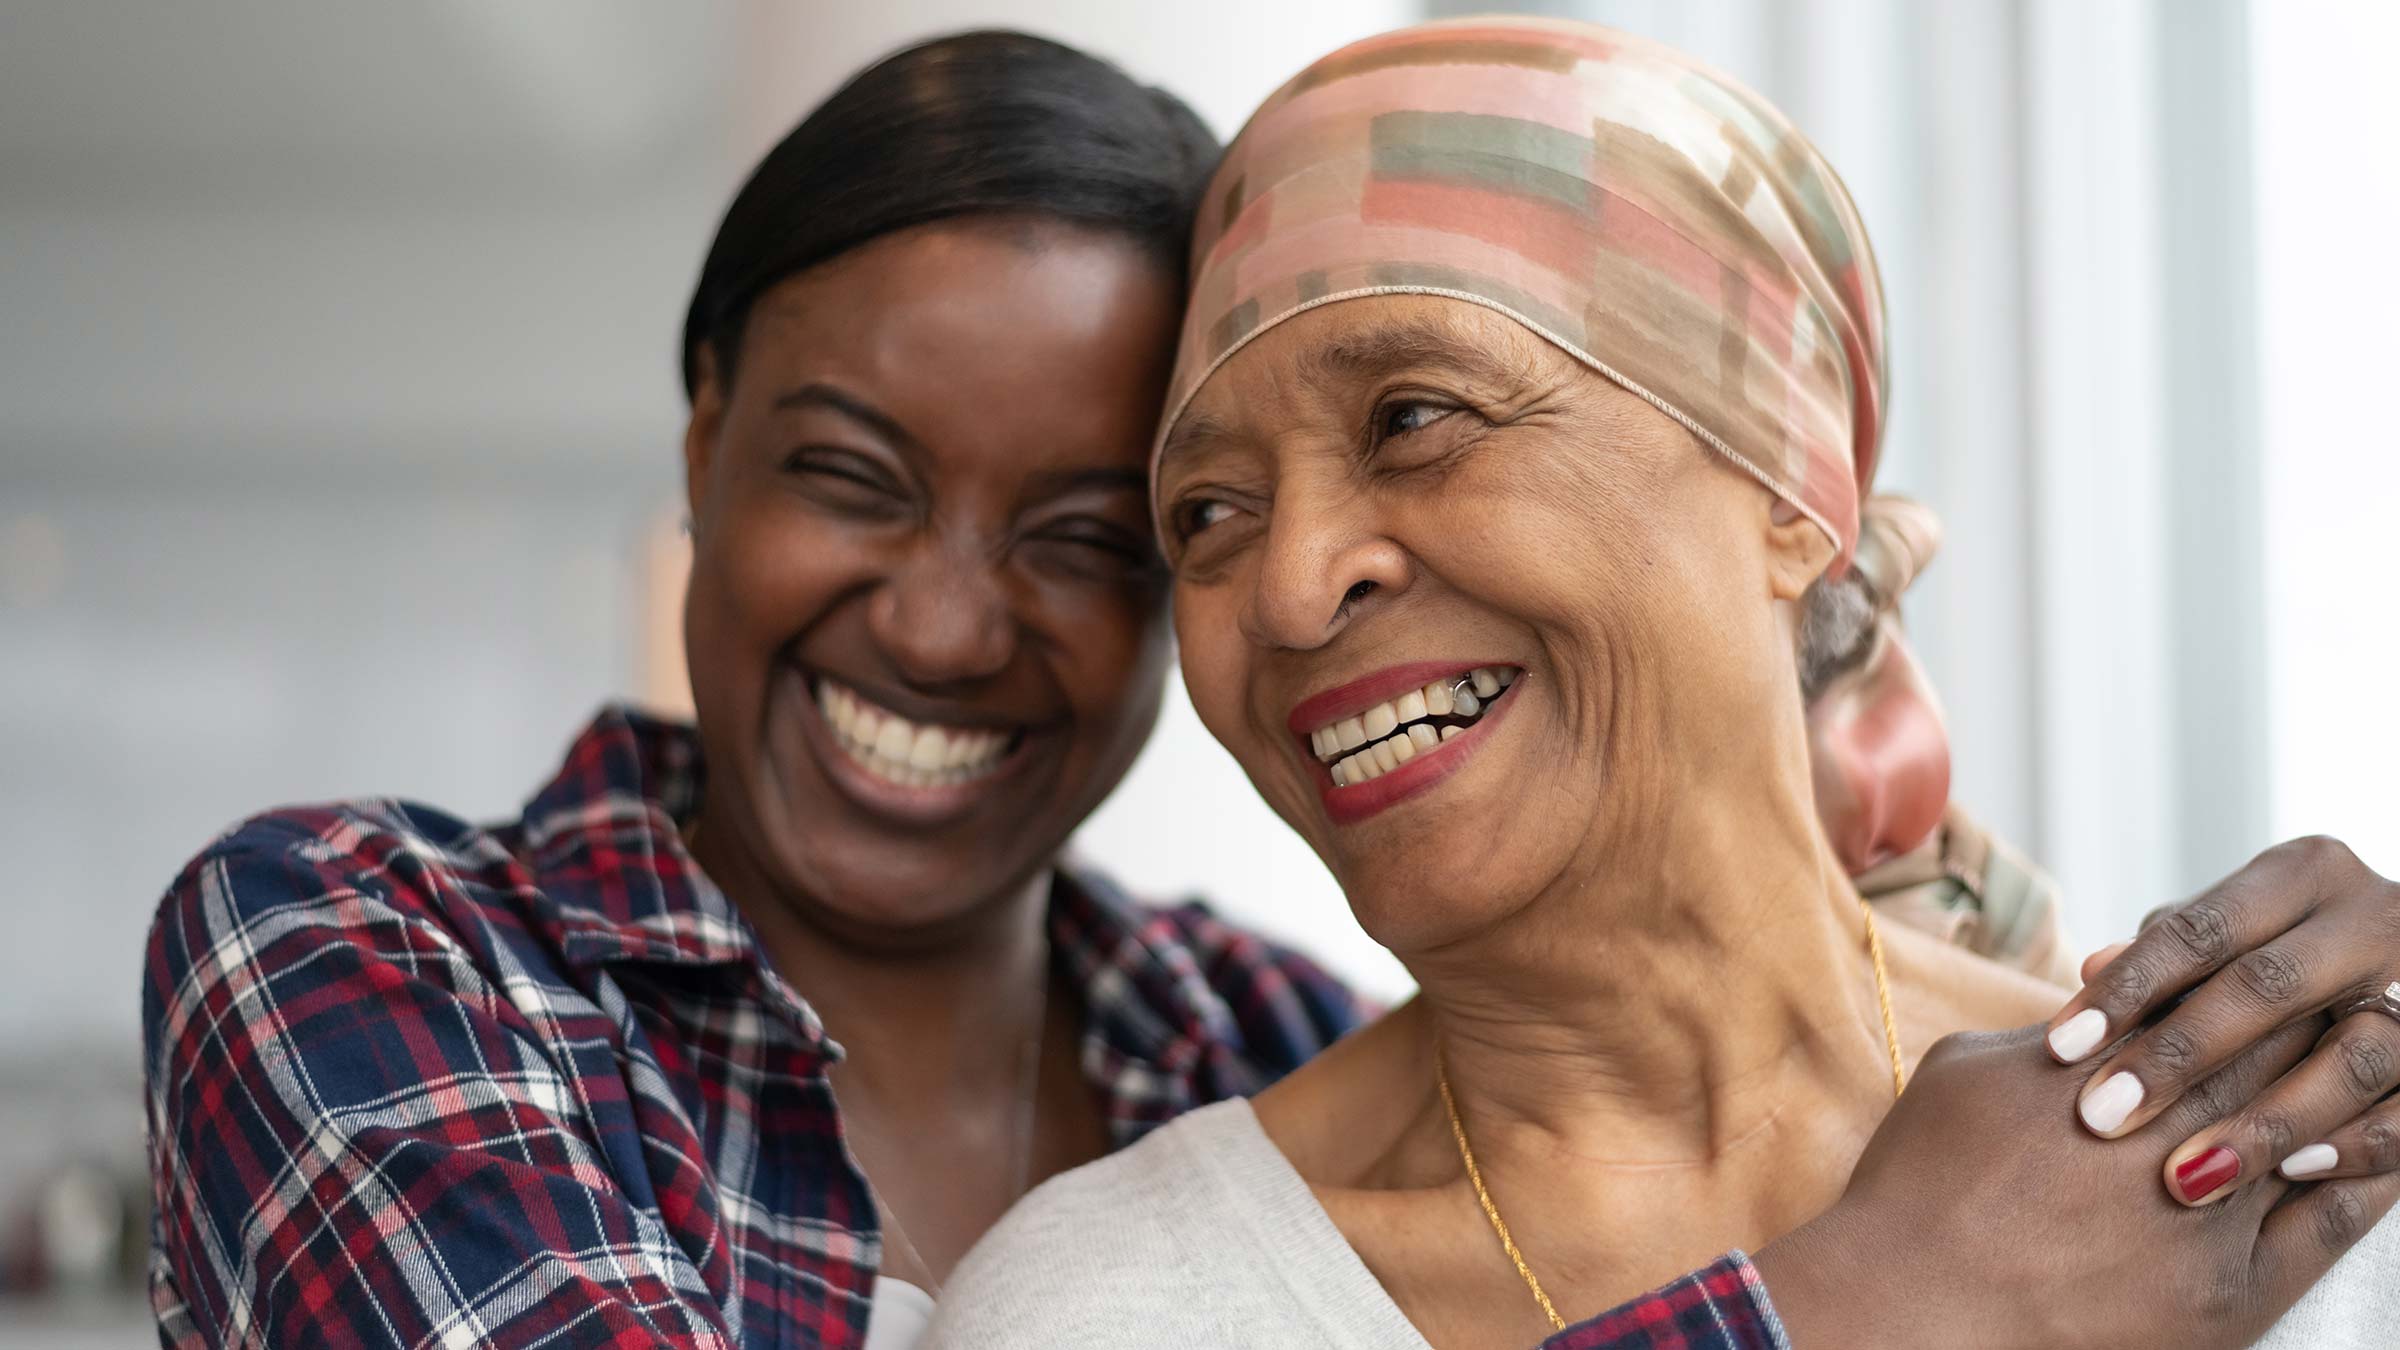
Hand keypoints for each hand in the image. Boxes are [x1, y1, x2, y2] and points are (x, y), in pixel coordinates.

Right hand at [1754, 1017, 2399, 1348]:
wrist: (1910, 1302)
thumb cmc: (1917, 1184)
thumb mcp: (1967, 1071)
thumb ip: (2047, 1029)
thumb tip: (2103, 998)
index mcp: (2098, 1063)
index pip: (2201, 993)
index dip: (2242, 972)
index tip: (2268, 958)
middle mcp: (2161, 1128)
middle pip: (2269, 1048)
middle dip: (2309, 1015)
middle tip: (2345, 989)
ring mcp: (2202, 1213)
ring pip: (2307, 1125)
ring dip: (2343, 1086)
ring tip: (2370, 1056)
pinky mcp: (2227, 1292)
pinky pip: (2326, 1222)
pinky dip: (2362, 1176)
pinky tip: (2373, 1149)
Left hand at [2042, 836, 2399, 1204]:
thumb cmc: (2291, 955)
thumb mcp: (2238, 935)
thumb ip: (2171, 954)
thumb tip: (2091, 966)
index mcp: (2303, 875)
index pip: (2199, 929)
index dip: (2127, 989)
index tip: (2058, 1047)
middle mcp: (2374, 917)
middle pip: (2267, 986)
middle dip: (2178, 1056)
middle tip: (2099, 1117)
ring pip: (2351, 1055)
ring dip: (2265, 1121)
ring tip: (2187, 1175)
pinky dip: (2354, 1145)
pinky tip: (2288, 1176)